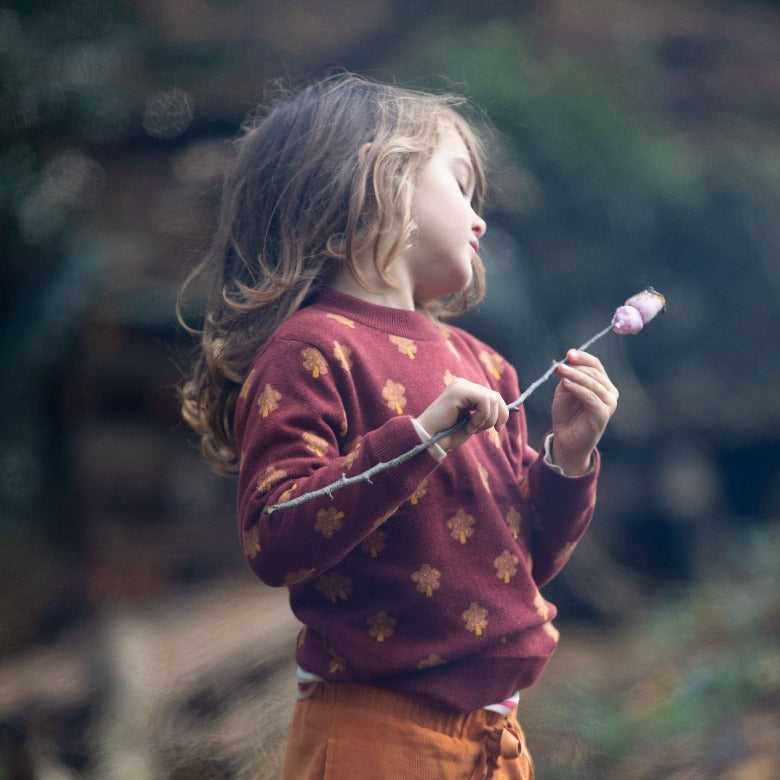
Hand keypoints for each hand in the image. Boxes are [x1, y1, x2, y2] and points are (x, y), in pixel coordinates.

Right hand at [416, 378, 508, 451]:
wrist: (429, 440)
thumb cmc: (448, 434)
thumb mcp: (473, 421)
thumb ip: (486, 412)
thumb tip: (508, 409)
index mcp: (466, 391)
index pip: (494, 396)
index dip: (501, 413)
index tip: (498, 429)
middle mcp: (464, 384)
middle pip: (496, 397)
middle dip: (496, 417)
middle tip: (481, 431)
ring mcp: (461, 385)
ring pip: (492, 399)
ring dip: (486, 420)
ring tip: (471, 428)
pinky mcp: (459, 390)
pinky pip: (484, 401)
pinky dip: (480, 417)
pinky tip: (468, 425)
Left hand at [551, 350, 617, 474]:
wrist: (566, 440)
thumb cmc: (566, 415)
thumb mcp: (564, 391)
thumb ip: (567, 377)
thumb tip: (566, 363)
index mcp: (602, 384)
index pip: (596, 365)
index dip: (583, 358)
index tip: (568, 354)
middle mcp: (609, 392)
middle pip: (594, 373)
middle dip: (576, 367)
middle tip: (559, 366)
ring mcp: (609, 403)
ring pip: (593, 383)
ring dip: (575, 376)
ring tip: (560, 372)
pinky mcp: (603, 414)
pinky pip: (591, 397)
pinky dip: (577, 388)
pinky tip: (566, 384)